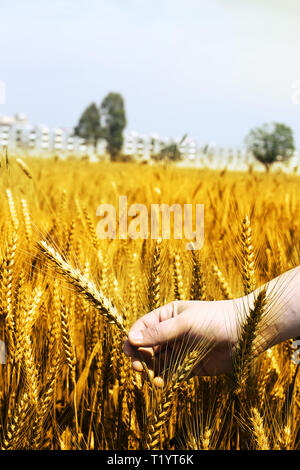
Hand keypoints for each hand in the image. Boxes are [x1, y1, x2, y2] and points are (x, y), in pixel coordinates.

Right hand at [124, 298, 248, 386]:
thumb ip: (159, 333)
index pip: (143, 327)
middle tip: (137, 367)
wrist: (246, 332)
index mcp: (168, 316)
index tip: (129, 350)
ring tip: (150, 378)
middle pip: (148, 347)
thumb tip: (131, 338)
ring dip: (151, 370)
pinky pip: (172, 373)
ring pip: (158, 362)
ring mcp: (181, 350)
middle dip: (141, 357)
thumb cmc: (215, 319)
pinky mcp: (191, 366)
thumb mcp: (185, 323)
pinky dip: (165, 378)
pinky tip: (162, 382)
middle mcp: (172, 333)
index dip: (134, 338)